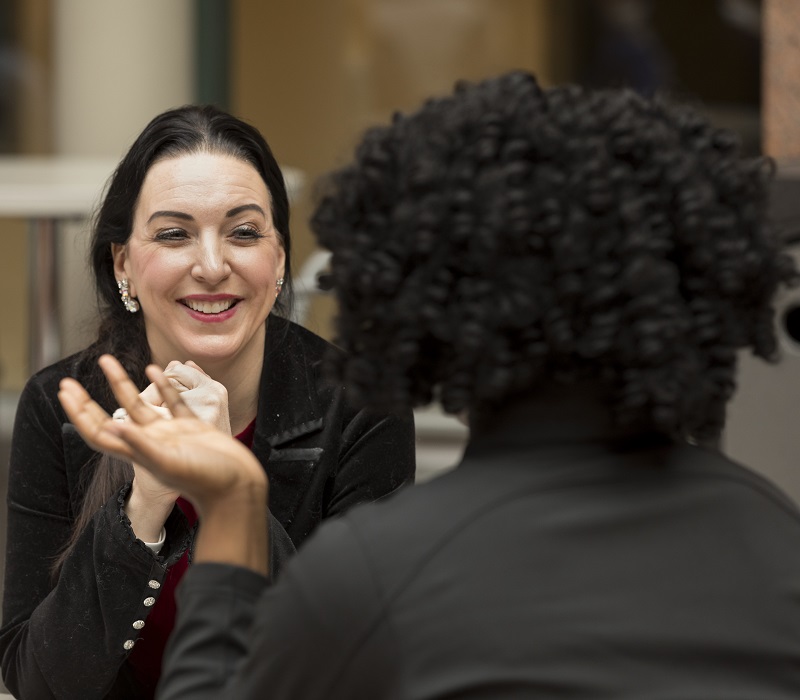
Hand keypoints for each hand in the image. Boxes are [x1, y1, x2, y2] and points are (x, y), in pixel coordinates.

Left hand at [59, 355, 265, 506]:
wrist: (237, 485)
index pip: (98, 432)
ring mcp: (170, 434)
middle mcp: (150, 442)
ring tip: (107, 360)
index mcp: (139, 453)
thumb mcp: (169, 462)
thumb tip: (111, 424)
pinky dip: (162, 386)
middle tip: (69, 380)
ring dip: (121, 383)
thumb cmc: (206, 478)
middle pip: (110, 417)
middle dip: (87, 400)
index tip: (65, 391)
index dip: (79, 413)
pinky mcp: (191, 427)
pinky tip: (154, 369)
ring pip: (139, 404)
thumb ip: (141, 444)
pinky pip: (171, 402)